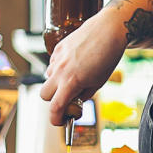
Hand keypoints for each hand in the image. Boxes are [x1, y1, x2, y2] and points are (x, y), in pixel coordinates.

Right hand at [39, 10, 126, 125]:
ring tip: (74, 77)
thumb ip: (83, 94)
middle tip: (66, 99)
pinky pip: (52, 64)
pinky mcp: (57, 48)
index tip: (60, 122)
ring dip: (56, 83)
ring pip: (48, 77)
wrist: (108, 30)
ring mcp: (57, 58)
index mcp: (71, 82)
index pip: (55, 107)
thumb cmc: (107, 57)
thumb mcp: (98, 82)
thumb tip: (74, 102)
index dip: (56, 119)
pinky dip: (59, 69)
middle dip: (52, 100)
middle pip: (44, 94)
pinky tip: (74, 64)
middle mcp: (60, 70)